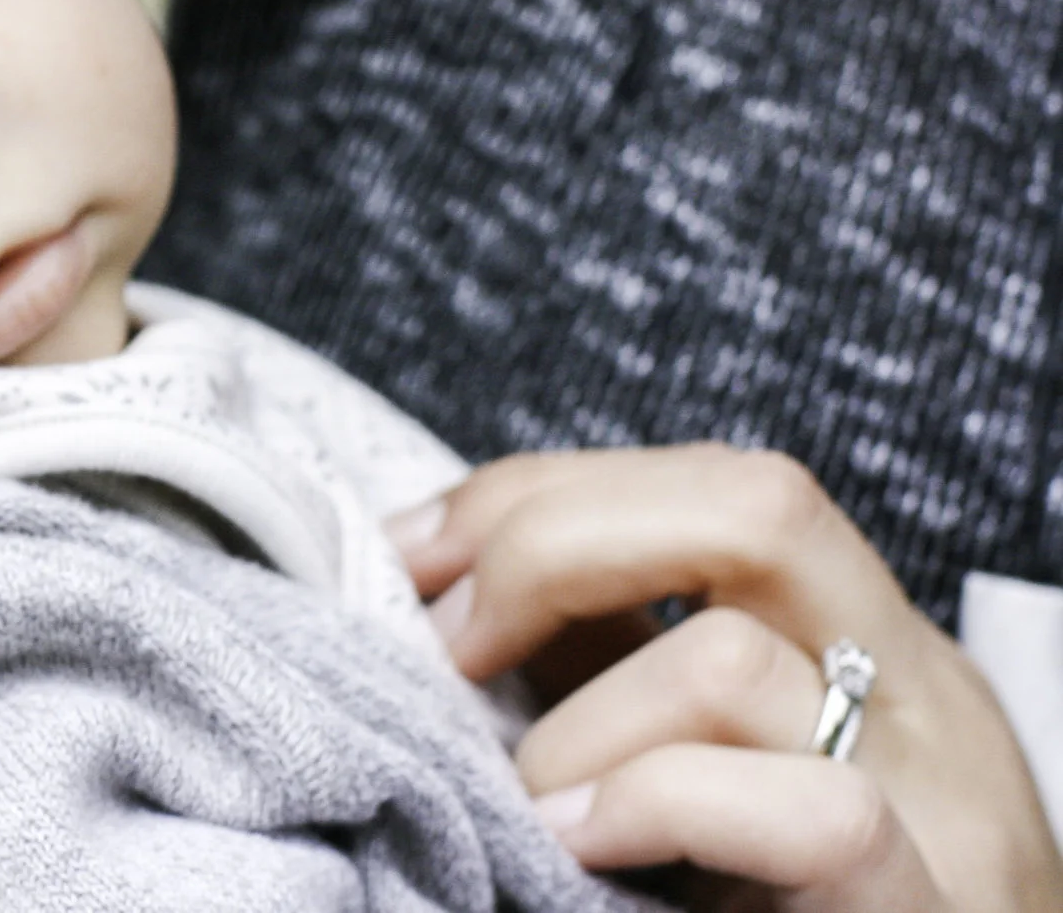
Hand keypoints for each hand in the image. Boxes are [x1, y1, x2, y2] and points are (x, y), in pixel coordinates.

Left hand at [387, 445, 1062, 911]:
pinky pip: (815, 816)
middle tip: (444, 647)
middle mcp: (924, 701)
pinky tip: (579, 850)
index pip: (712, 486)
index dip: (539, 494)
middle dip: (548, 545)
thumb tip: (441, 587)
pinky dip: (658, 809)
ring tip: (531, 808)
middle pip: (752, 506)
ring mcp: (946, 810)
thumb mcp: (691, 758)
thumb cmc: (762, 906)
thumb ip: (608, 669)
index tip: (409, 557)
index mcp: (866, 645)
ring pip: (738, 663)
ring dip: (576, 728)